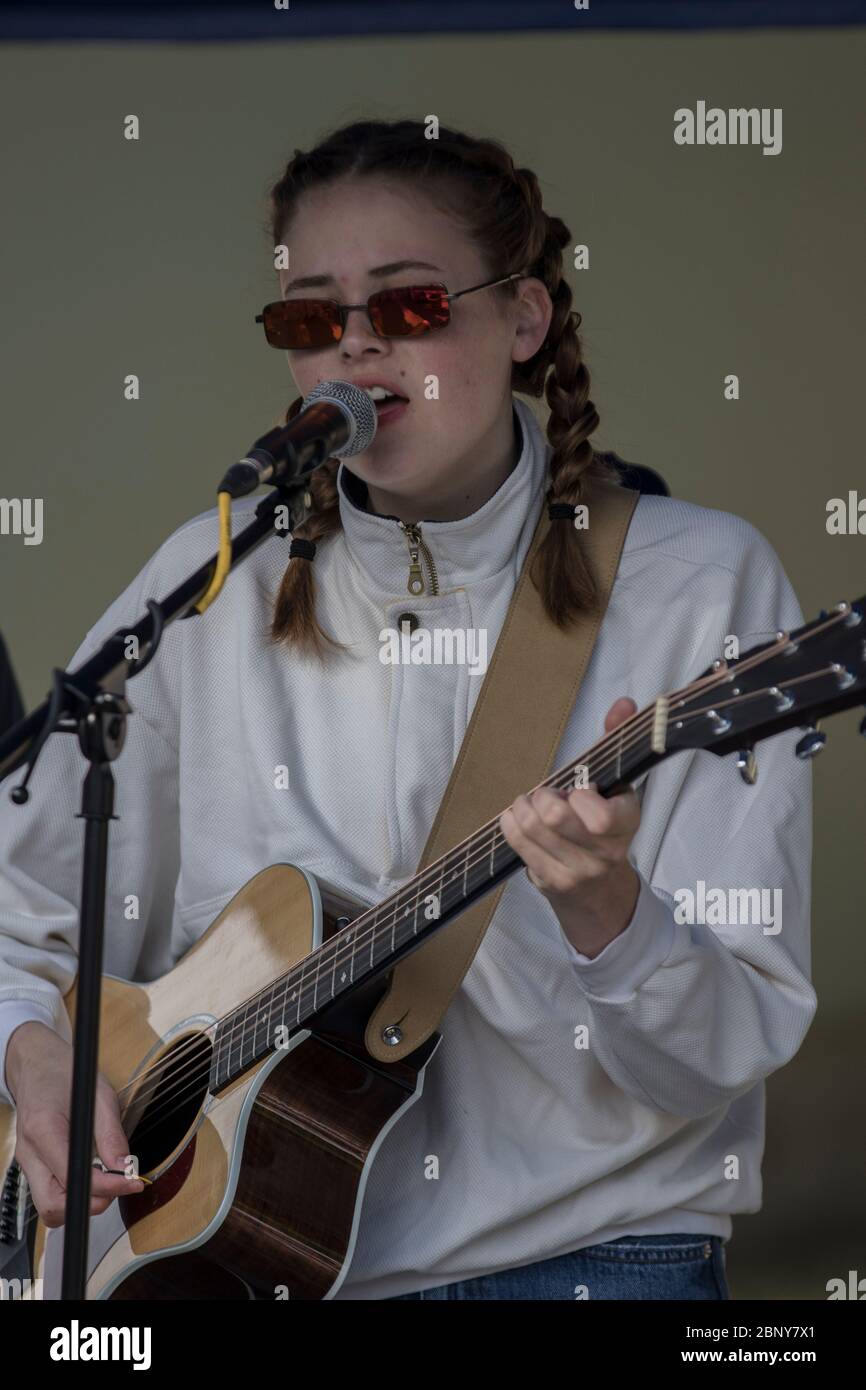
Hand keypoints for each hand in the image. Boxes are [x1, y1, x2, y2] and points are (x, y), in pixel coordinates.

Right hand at [6, 1020, 143, 1227]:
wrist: (36, 1064)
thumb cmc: (65, 1073)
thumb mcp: (100, 1094)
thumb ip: (112, 1135)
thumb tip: (125, 1168)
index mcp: (43, 1129)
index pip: (73, 1177)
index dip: (107, 1187)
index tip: (133, 1182)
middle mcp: (29, 1152)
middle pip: (53, 1206)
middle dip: (90, 1204)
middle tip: (120, 1186)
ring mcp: (27, 1162)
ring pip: (49, 1207)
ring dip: (81, 1203)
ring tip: (108, 1181)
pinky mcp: (32, 1167)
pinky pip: (49, 1195)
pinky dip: (73, 1195)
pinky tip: (93, 1176)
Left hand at [498, 697, 642, 958]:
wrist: (602, 893)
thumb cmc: (604, 826)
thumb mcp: (617, 785)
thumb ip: (617, 741)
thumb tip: (623, 703)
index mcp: (627, 822)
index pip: (602, 815)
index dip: (580, 796)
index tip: (578, 789)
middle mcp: (605, 852)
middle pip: (554, 816)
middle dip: (542, 796)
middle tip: (546, 794)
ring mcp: (576, 871)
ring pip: (530, 827)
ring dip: (522, 806)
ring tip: (530, 804)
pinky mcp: (549, 882)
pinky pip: (516, 843)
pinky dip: (510, 823)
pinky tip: (519, 819)